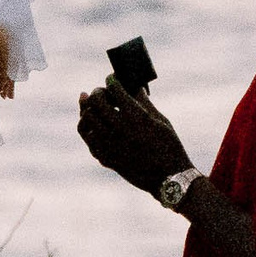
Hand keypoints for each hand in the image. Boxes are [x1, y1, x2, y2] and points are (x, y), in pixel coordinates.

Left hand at [76, 79, 191, 195]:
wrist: (168, 178)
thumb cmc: (169, 146)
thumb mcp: (161, 120)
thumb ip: (144, 102)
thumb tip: (134, 87)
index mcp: (135, 116)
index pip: (114, 89)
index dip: (112, 80)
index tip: (112, 79)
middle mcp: (119, 128)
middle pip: (95, 101)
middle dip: (97, 93)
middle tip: (102, 92)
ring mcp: (109, 144)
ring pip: (86, 119)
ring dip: (89, 109)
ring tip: (94, 107)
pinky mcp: (105, 157)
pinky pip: (88, 138)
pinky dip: (89, 128)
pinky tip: (95, 125)